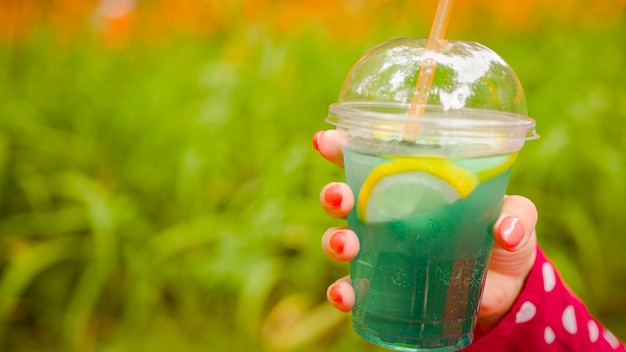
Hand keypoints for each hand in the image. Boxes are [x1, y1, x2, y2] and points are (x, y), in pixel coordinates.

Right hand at [312, 129, 537, 331]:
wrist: (504, 290)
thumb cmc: (503, 239)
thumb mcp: (518, 216)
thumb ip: (518, 215)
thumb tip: (504, 231)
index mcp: (412, 185)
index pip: (370, 158)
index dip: (342, 148)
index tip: (326, 141)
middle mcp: (387, 215)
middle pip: (345, 199)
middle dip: (334, 195)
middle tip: (340, 198)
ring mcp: (383, 251)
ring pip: (341, 240)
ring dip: (334, 240)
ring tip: (346, 244)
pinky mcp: (385, 286)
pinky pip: (354, 288)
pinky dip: (343, 292)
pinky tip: (346, 296)